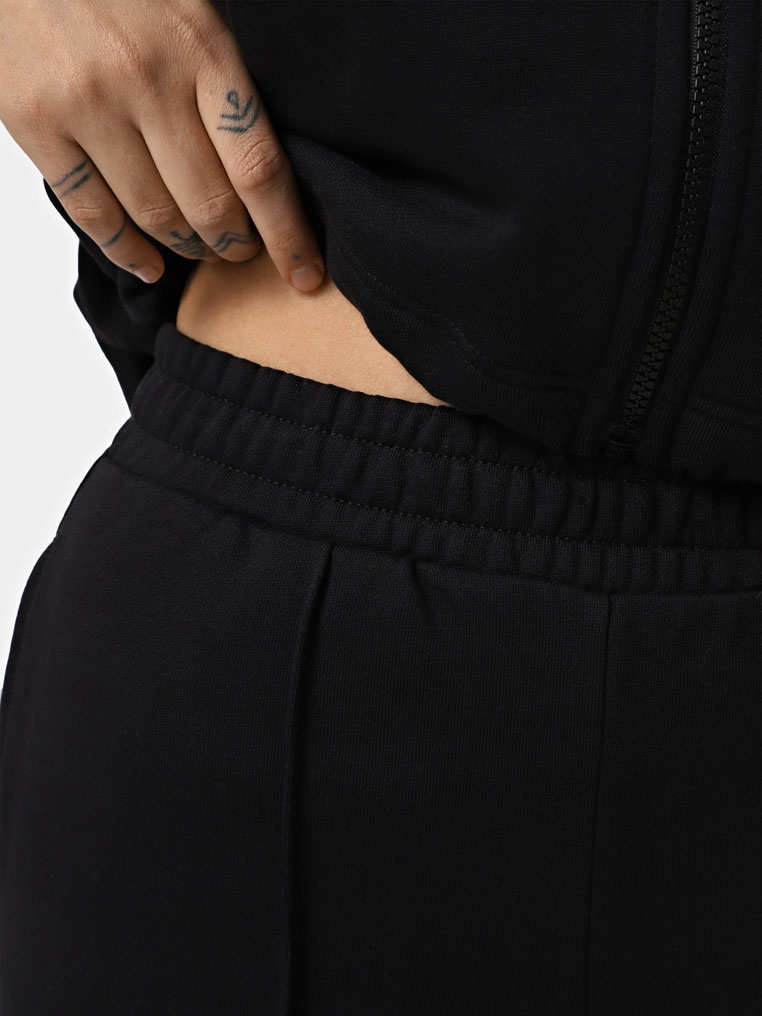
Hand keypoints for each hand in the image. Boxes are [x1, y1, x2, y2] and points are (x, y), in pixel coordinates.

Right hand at [0, 0, 324, 289]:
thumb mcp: (190, 11)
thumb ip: (223, 79)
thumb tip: (265, 170)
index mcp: (200, 46)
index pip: (260, 169)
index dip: (287, 234)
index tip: (304, 272)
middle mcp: (145, 77)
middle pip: (212, 205)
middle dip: (236, 246)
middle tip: (243, 251)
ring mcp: (86, 101)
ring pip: (157, 218)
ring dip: (188, 249)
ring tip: (201, 250)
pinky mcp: (32, 119)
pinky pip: (93, 214)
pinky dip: (128, 252)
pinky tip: (150, 263)